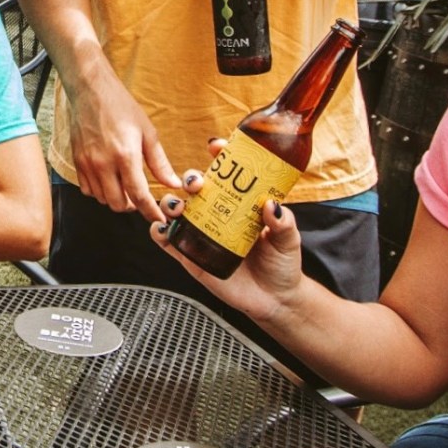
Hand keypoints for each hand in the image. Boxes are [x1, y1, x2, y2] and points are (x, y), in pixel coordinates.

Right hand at [67, 66, 178, 222]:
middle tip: (140, 198)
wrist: (91, 91)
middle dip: (132, 206)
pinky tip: (108, 180)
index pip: (139, 195)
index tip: (159, 220)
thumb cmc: (121, 107)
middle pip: (118, 204)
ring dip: (116, 199)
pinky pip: (88, 190)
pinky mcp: (77, 162)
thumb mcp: (148, 132)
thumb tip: (174, 183)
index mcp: (125, 155)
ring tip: (124, 186)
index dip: (150, 211)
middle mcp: (104, 163)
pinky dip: (100, 192)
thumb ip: (160, 162)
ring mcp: (87, 164)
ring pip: (102, 199)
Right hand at [148, 139, 305, 321]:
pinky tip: (162, 229)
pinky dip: (159, 232)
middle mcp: (217, 214)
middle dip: (190, 179)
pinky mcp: (190, 256)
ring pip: (177, 210)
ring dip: (170, 202)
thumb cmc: (282, 265)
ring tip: (177, 207)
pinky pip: (168, 241)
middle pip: (195, 188)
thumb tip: (271, 204)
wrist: (273, 299)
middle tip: (197, 184)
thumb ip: (282, 222)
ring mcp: (201, 233)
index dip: (219, 156)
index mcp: (239, 204)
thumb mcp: (288, 239)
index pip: (226, 173)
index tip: (215, 148)